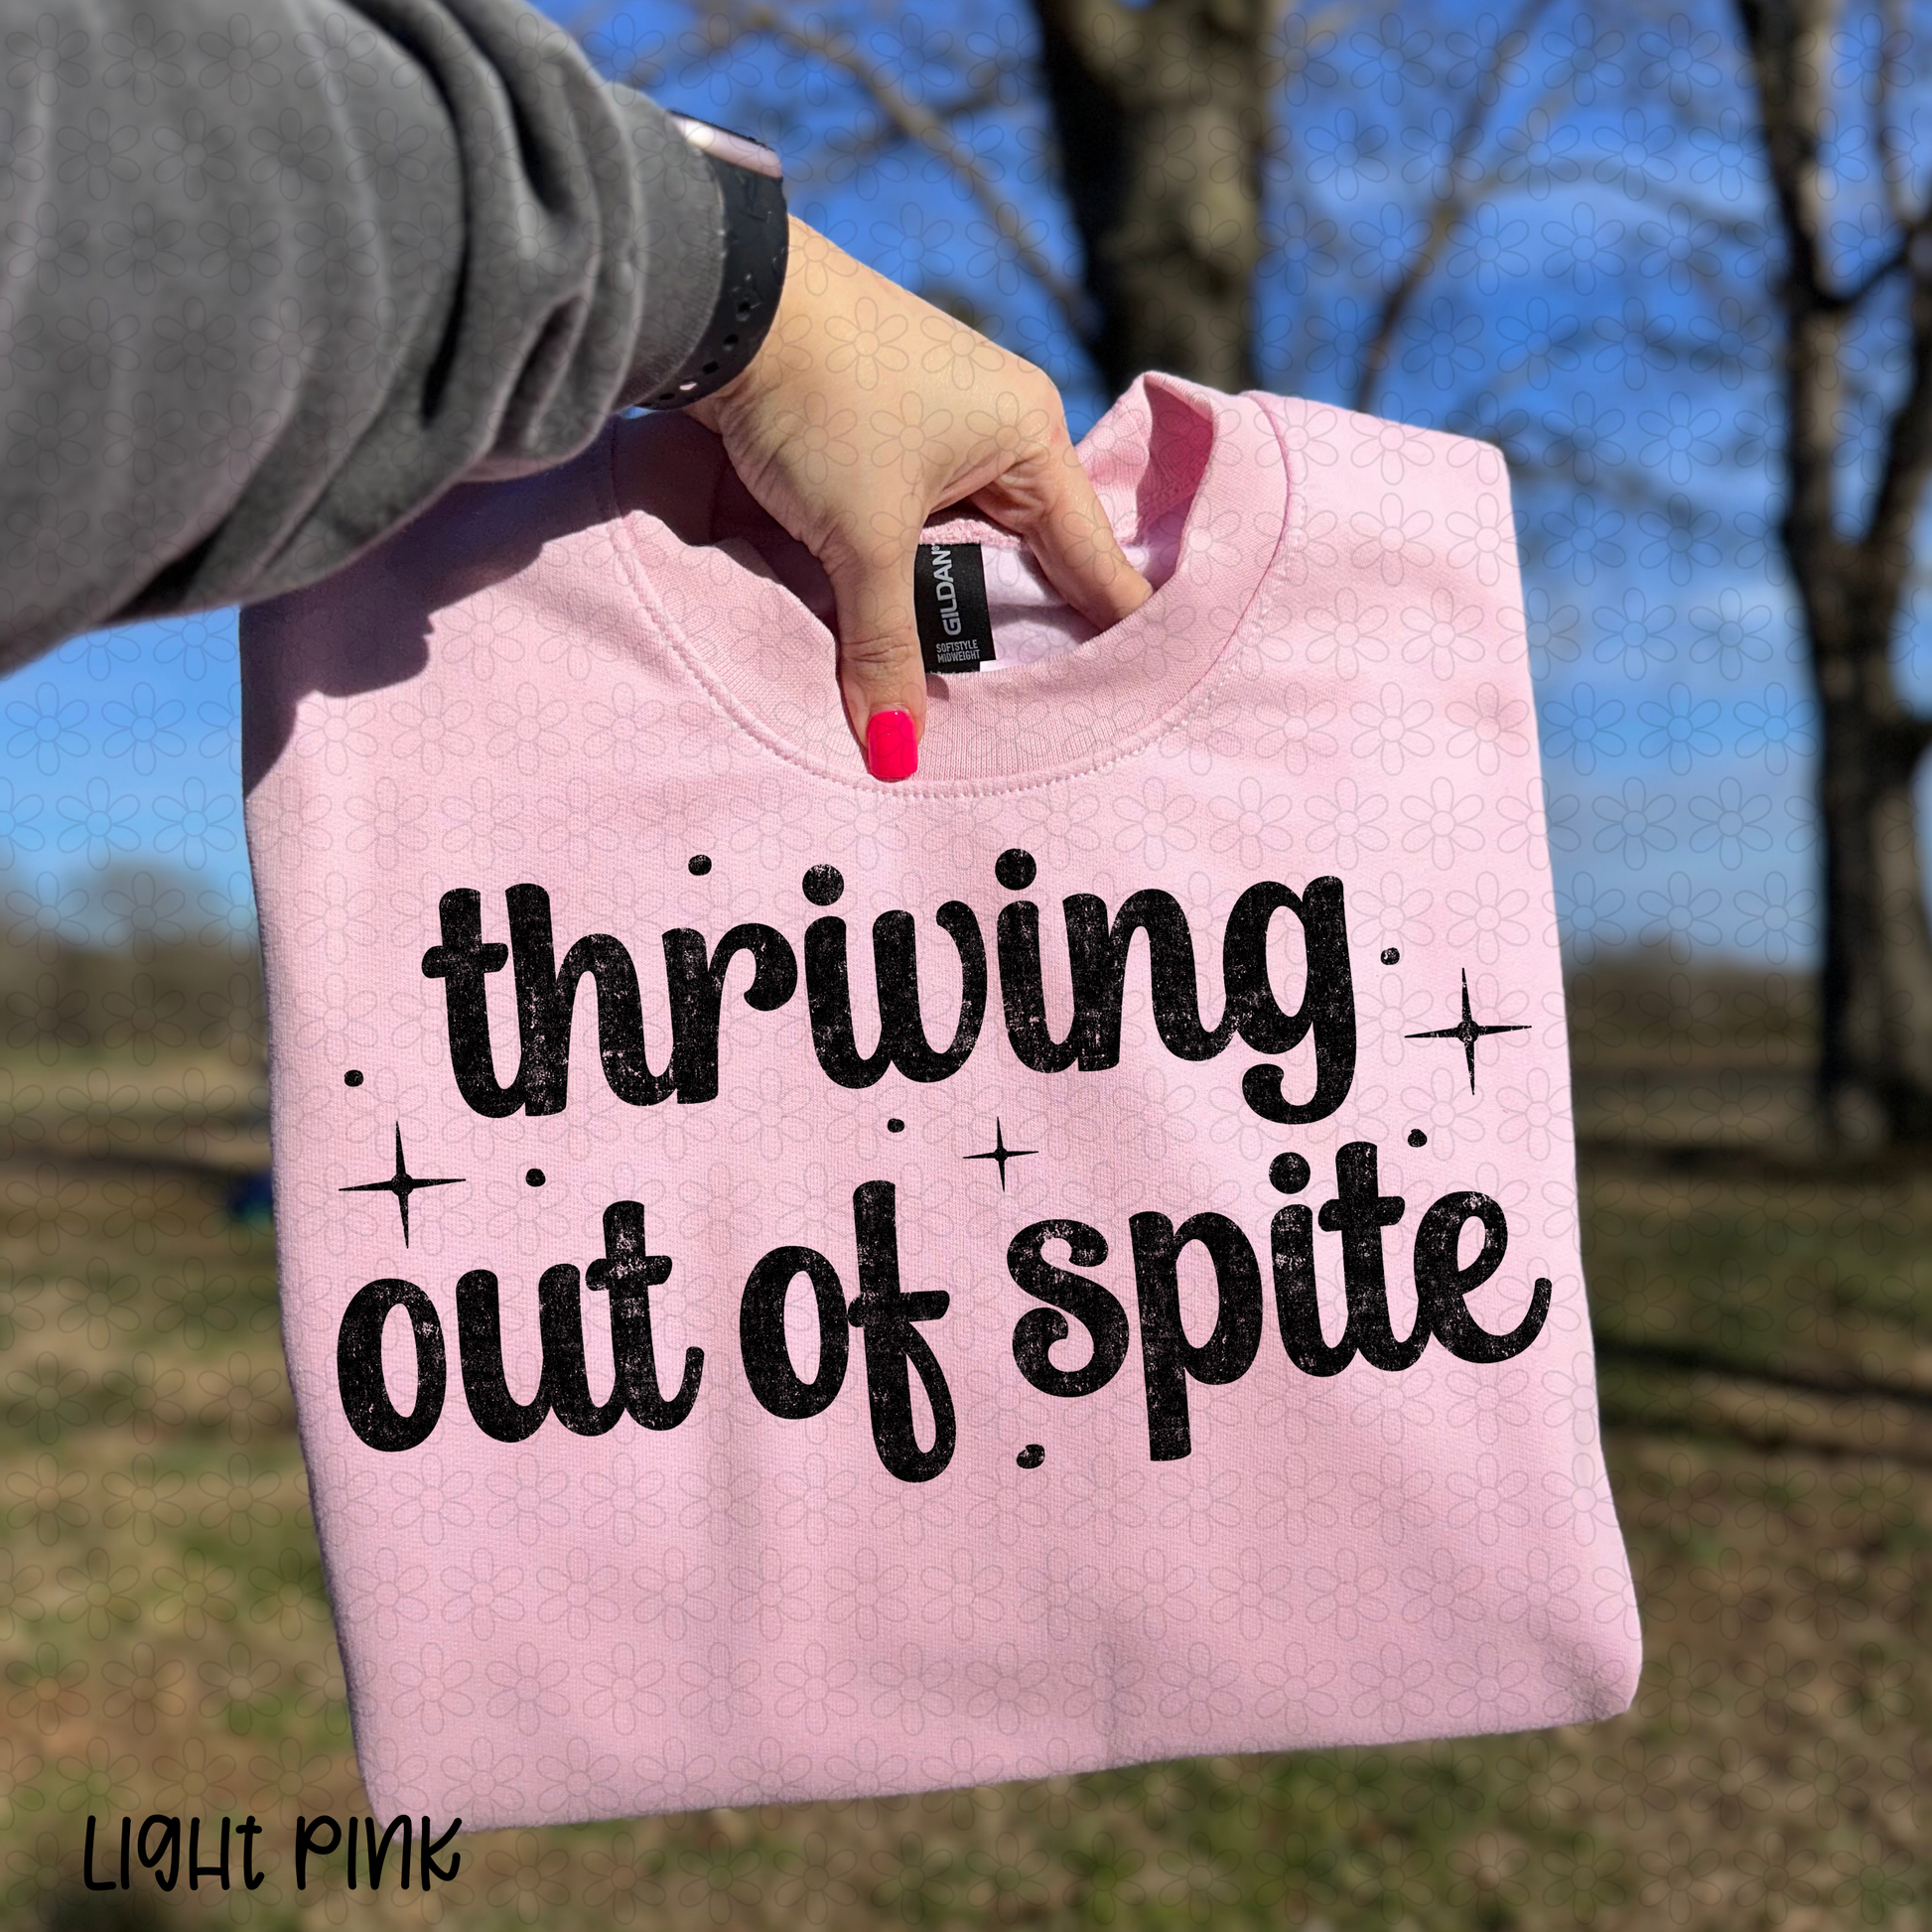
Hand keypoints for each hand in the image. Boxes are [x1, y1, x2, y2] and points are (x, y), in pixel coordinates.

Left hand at [689, 217, 1152, 779]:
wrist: (722, 300)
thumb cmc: (822, 402)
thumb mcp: (861, 540)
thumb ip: (883, 648)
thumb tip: (894, 752)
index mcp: (1030, 437)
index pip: (1090, 557)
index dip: (1112, 629)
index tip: (1138, 694)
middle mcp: (998, 426)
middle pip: (1029, 555)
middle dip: (1021, 630)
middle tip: (1040, 715)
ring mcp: (937, 423)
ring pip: (963, 542)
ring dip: (950, 604)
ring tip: (969, 688)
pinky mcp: (878, 427)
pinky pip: (914, 521)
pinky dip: (905, 572)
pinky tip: (901, 622)